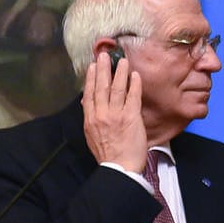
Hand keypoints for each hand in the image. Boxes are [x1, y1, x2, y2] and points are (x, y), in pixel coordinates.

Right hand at [82, 49, 145, 171]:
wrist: (119, 168)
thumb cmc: (108, 155)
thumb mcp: (91, 135)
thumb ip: (91, 119)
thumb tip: (88, 104)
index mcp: (90, 119)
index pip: (89, 94)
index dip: (91, 78)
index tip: (93, 66)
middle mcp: (101, 114)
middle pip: (101, 87)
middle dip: (103, 69)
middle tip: (104, 54)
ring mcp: (116, 115)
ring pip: (117, 89)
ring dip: (119, 73)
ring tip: (122, 60)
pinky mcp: (131, 118)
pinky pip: (133, 97)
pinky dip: (134, 85)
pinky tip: (135, 75)